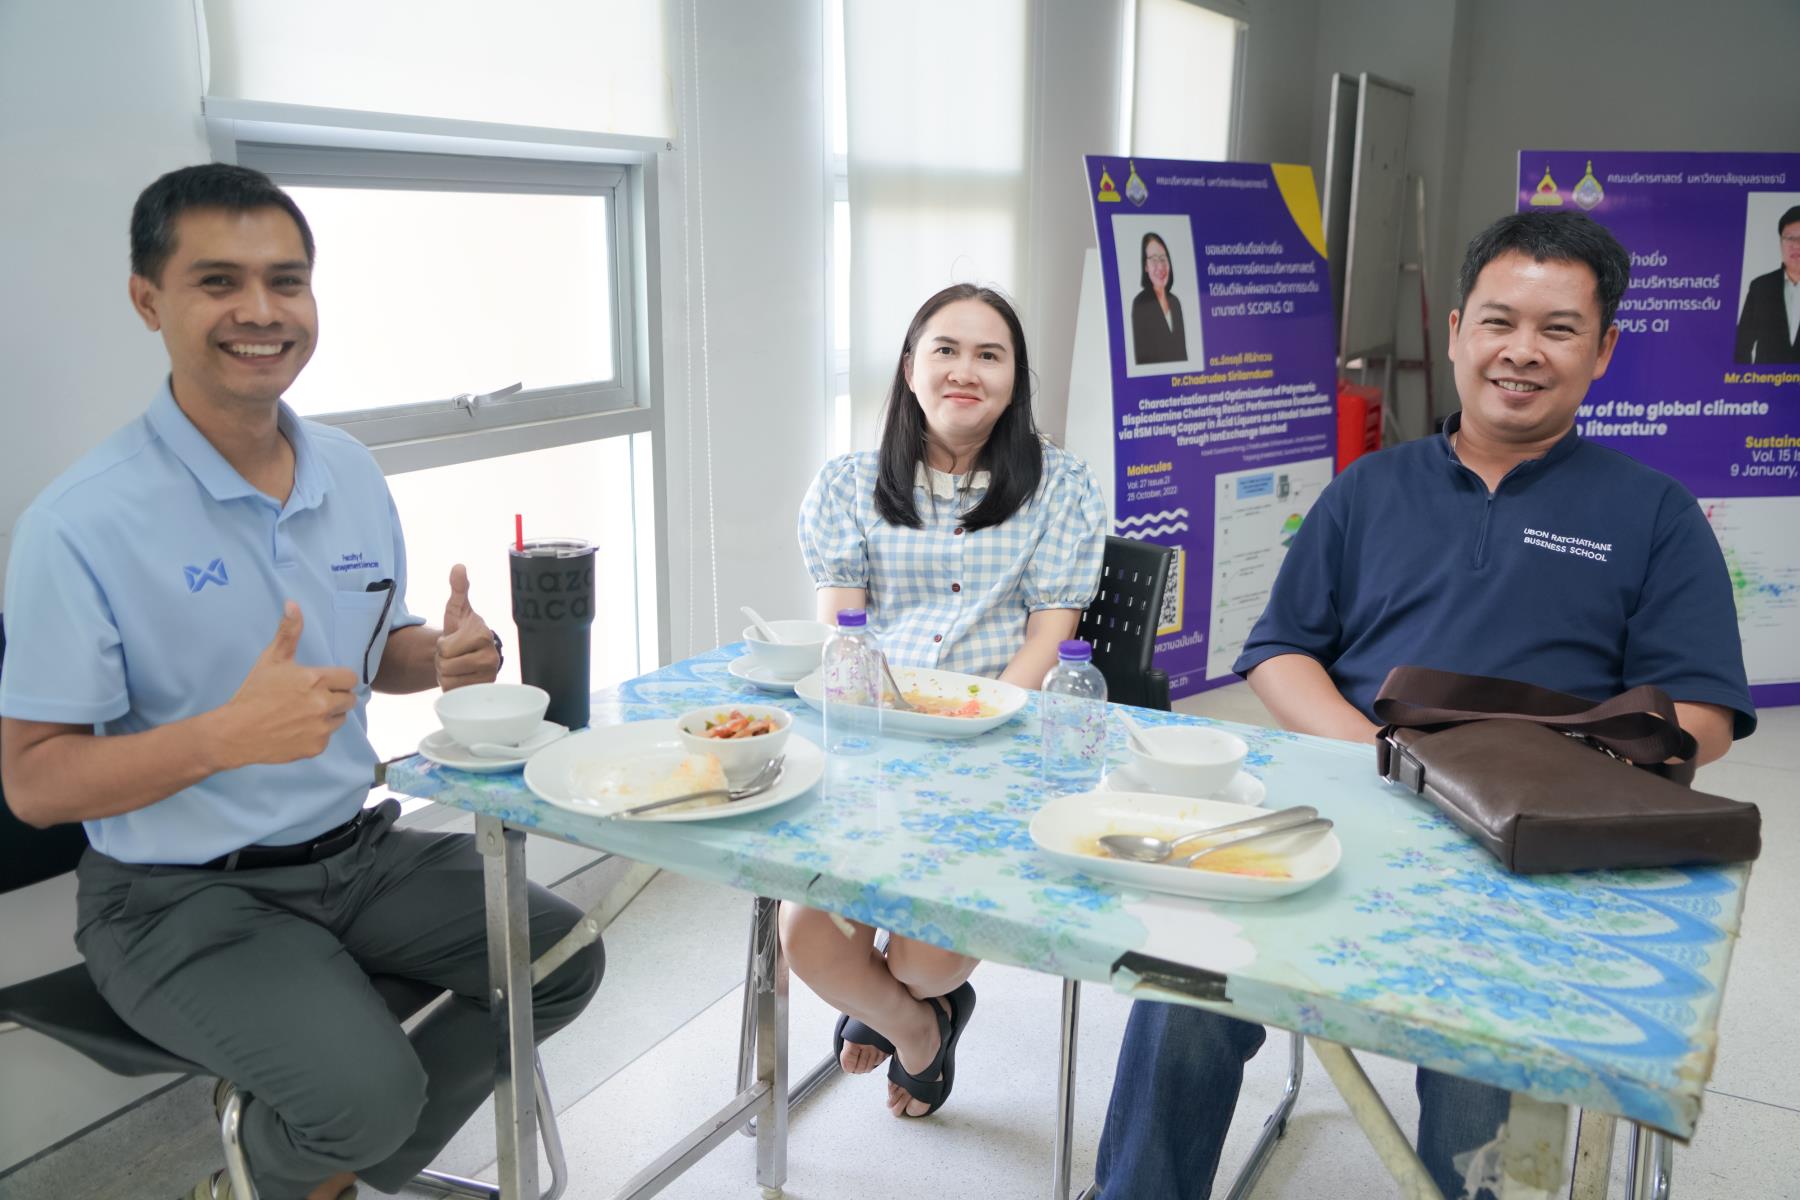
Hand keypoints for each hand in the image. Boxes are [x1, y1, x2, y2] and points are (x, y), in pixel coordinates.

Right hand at [214, 602, 358, 767]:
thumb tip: (293, 603)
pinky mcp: (317, 747)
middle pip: (349, 699)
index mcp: (316, 680)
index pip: (350, 678)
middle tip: (312, 698)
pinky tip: (297, 729)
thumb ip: (288, 632)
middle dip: (335, 696)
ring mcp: (321, 727)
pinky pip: (327, 736)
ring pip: (340, 718)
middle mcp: (324, 704)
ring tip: (303, 713)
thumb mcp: (271, 659)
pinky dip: (316, 733)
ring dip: (328, 715)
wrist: (235, 732)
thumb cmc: (254, 693)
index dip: (338, 679)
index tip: (324, 682)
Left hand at [437, 564, 499, 690]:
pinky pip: (455, 692)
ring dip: (446, 674)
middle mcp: (490, 657)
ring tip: (456, 666)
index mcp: (482, 635)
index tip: (453, 641)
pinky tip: (460, 678)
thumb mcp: (458, 610)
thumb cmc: (462, 632)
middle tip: (453, 655)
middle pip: (445, 665)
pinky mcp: (484, 690)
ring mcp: (488, 675)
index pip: (445, 647)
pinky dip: (452, 687)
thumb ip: (458, 589)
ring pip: (449, 680)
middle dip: (443, 660)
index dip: (442, 645)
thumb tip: (459, 567)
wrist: (472, 655)